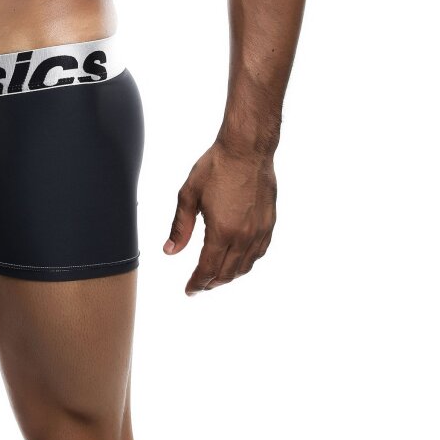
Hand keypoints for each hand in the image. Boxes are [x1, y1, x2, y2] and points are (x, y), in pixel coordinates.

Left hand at [164, 139, 276, 294]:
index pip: (208, 269)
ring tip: (216, 277)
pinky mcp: (270, 223)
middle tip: (199, 286)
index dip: (197, 283)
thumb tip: (170, 251)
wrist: (247, 149)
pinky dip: (247, 263)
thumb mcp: (188, 195)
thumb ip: (180, 227)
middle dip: (211, 283)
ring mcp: (260, 231)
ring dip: (230, 276)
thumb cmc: (216, 167)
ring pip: (245, 266)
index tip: (189, 290)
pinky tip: (238, 260)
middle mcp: (243, 236)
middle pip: (227, 273)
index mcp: (221, 231)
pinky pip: (259, 253)